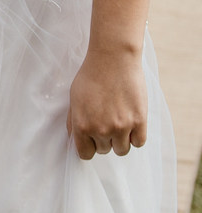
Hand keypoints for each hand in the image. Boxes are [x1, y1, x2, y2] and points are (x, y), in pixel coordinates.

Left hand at [67, 43, 147, 159]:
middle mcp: (101, 129)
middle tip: (106, 120)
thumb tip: (75, 140)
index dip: (89, 146)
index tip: (92, 139)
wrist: (113, 58)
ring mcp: (121, 127)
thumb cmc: (91, 75)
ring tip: (119, 121)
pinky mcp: (139, 121)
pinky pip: (139, 142)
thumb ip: (74, 122)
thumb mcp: (74, 98)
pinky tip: (131, 123)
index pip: (85, 154)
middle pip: (104, 150)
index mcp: (82, 125)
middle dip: (104, 139)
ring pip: (122, 150)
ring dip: (120, 140)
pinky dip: (135, 136)